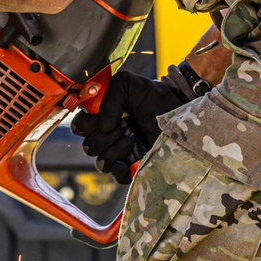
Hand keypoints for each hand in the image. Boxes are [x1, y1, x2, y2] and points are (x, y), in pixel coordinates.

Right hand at [71, 71, 185, 184]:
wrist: (181, 114)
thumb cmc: (155, 97)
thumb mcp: (130, 84)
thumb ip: (111, 96)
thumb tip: (103, 125)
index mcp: (103, 116)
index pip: (79, 126)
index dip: (86, 123)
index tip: (101, 118)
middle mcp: (108, 136)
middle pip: (88, 146)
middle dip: (105, 135)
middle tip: (125, 125)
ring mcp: (120, 153)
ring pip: (100, 162)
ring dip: (115, 149)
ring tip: (132, 138)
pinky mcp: (133, 168)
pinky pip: (116, 176)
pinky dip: (119, 169)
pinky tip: (130, 159)